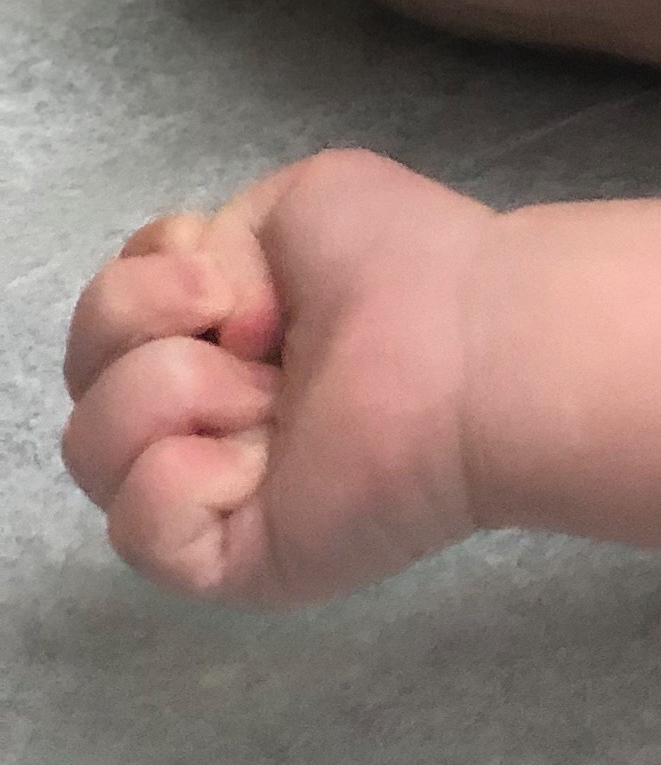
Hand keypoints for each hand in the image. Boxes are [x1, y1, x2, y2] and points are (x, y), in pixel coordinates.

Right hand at [61, 149, 494, 605]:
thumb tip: (198, 323)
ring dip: (170, 395)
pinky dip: (177, 480)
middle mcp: (213, 413)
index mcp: (225, 337)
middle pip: (84, 380)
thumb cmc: (409, 263)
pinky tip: (253, 459)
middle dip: (141, 327)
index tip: (227, 280)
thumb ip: (210, 242)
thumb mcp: (296, 205)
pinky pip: (134, 532)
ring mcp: (217, 489)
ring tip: (271, 393)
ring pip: (90, 451)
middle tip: (259, 333)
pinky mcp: (231, 558)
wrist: (472, 340)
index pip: (109, 324)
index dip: (140, 288)